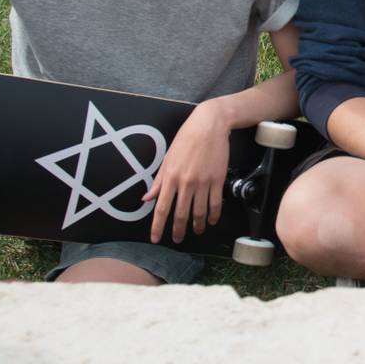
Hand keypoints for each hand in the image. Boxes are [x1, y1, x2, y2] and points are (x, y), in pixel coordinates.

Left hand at [143, 102, 228, 243]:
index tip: (156, 238)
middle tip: (178, 239)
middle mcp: (186, 183)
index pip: (161, 208)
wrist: (209, 126)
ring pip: (199, 212)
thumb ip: (158, 181)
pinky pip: (215, 204)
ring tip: (196, 231)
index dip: (158, 226)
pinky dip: (213, 215)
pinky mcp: (217, 180)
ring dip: (197, 225)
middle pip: (181, 214)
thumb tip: (147, 199)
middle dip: (178, 230)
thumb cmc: (186, 140)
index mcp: (170, 177)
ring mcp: (203, 182)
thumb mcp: (167, 159)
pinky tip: (211, 220)